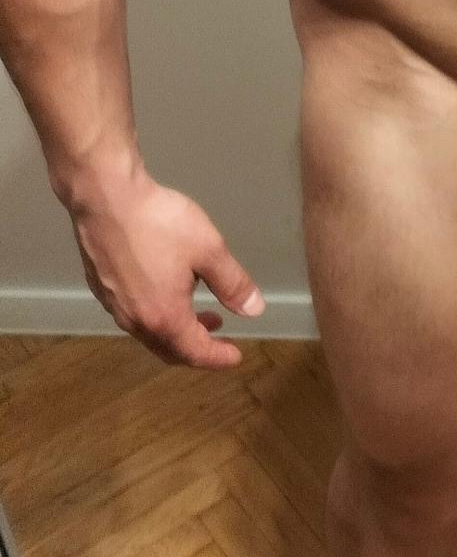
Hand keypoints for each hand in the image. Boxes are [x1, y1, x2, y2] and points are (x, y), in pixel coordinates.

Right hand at [68, 166, 264, 368]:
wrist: (105, 199)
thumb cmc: (160, 224)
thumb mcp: (209, 250)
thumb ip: (233, 284)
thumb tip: (254, 311)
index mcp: (164, 317)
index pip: (195, 352)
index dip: (218, 357)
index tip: (236, 356)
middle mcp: (135, 320)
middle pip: (169, 349)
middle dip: (197, 347)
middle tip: (220, 335)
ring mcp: (114, 306)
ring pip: (150, 333)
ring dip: (177, 330)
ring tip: (199, 312)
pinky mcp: (101, 288)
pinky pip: (134, 315)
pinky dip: (157, 316)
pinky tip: (166, 291)